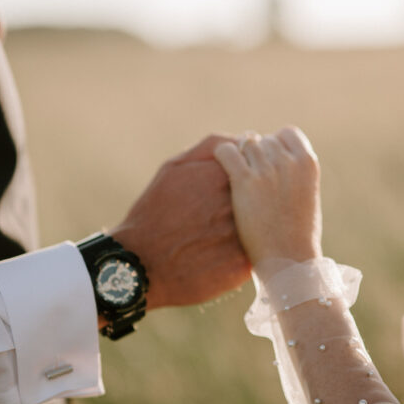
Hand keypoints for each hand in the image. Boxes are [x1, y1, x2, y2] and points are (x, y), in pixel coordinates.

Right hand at [110, 135, 250, 309]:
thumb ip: (211, 147)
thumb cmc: (155, 212)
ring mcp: (241, 236)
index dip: (246, 178)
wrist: (141, 264)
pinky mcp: (242, 266)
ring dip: (252, 227)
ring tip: (220, 236)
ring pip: (261, 226)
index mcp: (223, 177)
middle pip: (262, 197)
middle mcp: (237, 204)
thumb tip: (245, 137)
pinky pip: (254, 254)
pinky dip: (244, 252)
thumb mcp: (173, 168)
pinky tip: (222, 255)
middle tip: (224, 216)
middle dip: (252, 202)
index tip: (232, 188)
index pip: (254, 168)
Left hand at [213, 126, 322, 265]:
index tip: (268, 162)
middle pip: (264, 140)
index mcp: (308, 164)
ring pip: (245, 143)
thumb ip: (295, 177)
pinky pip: (226, 152)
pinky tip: (220, 171)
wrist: (288, 262)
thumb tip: (279, 165)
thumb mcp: (307, 199)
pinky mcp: (244, 180)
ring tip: (234, 177)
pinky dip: (222, 157)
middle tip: (249, 177)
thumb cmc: (298, 239)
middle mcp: (289, 161)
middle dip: (255, 154)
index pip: (287, 134)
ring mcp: (266, 169)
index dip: (275, 145)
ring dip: (239, 156)